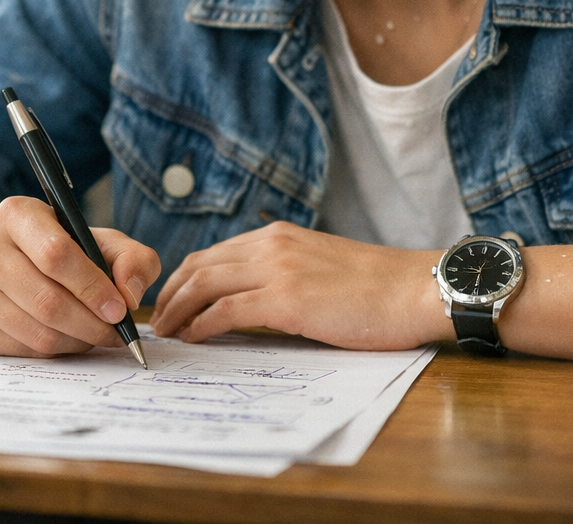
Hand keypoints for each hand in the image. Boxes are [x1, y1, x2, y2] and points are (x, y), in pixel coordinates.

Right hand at [0, 195, 160, 357]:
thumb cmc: (56, 249)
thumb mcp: (97, 240)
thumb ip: (130, 258)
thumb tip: (131, 294)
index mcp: (16, 214)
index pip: (56, 254)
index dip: (93, 287)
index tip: (120, 309)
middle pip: (47, 300)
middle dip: (91, 323)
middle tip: (116, 332)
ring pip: (37, 332)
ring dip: (77, 341)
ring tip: (95, 334)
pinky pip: (23, 351)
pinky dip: (55, 350)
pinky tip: (67, 337)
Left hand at [150, 222, 448, 349]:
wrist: (414, 288)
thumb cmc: (377, 288)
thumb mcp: (320, 268)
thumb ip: (285, 275)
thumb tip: (254, 304)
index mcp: (279, 236)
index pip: (214, 253)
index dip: (185, 279)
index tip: (171, 301)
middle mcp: (272, 244)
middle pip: (199, 265)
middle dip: (171, 293)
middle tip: (158, 320)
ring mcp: (278, 269)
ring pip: (205, 283)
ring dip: (177, 309)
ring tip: (166, 332)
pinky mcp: (287, 298)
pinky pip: (226, 310)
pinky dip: (201, 324)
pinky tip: (193, 338)